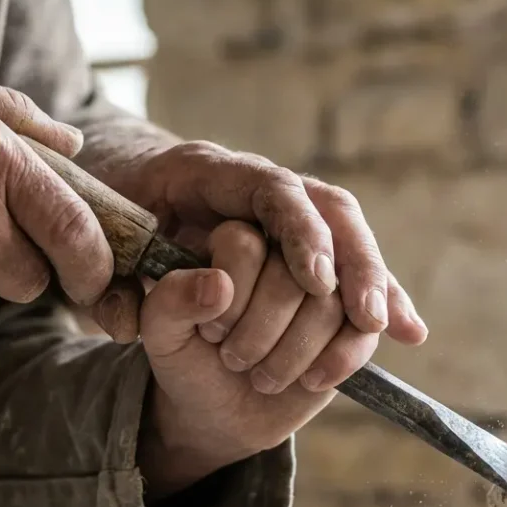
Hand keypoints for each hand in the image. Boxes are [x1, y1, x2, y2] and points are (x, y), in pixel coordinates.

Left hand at [93, 141, 426, 345]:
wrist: (120, 234)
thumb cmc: (109, 241)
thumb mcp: (99, 265)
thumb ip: (113, 291)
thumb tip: (157, 311)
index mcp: (206, 173)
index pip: (268, 188)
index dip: (299, 231)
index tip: (314, 280)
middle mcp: (256, 191)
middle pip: (328, 207)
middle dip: (354, 260)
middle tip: (366, 314)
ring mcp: (286, 219)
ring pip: (350, 236)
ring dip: (372, 282)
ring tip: (382, 330)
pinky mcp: (304, 255)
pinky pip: (352, 271)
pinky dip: (380, 299)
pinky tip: (407, 333)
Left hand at [127, 222, 376, 497]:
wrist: (209, 400)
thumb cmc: (180, 351)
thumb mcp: (156, 330)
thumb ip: (170, 303)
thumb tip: (218, 286)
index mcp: (226, 198)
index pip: (277, 193)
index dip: (304, 232)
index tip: (314, 280)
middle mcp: (279, 223)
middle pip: (319, 244)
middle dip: (283, 310)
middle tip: (239, 355)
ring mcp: (318, 267)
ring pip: (338, 290)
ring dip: (297, 346)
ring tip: (258, 376)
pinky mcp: (344, 309)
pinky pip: (364, 323)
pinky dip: (348, 353)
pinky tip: (325, 377)